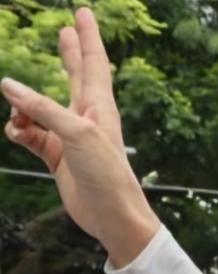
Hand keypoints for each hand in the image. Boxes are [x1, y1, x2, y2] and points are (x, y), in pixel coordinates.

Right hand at [2, 9, 159, 260]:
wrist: (112, 215)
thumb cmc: (106, 173)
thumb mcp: (75, 134)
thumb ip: (41, 108)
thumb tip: (8, 86)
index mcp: (100, 106)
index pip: (94, 62)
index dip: (88, 37)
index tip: (84, 13)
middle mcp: (86, 117)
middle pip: (75, 76)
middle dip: (70, 53)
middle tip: (66, 29)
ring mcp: (71, 136)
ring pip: (41, 108)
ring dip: (24, 107)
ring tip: (17, 118)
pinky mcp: (58, 157)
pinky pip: (31, 134)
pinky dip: (20, 131)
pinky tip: (15, 132)